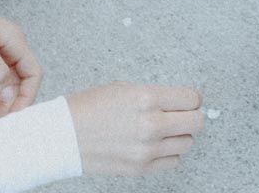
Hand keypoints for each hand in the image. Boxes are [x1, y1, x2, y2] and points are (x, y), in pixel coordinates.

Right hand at [67, 83, 205, 175]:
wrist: (61, 136)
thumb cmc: (89, 109)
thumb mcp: (125, 89)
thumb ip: (156, 96)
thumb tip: (181, 101)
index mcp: (147, 98)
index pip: (193, 99)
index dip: (192, 99)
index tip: (186, 101)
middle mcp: (150, 124)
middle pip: (197, 123)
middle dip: (191, 117)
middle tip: (181, 115)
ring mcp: (146, 149)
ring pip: (187, 143)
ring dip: (179, 136)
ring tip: (163, 131)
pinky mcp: (140, 168)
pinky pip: (173, 161)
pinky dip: (168, 154)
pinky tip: (155, 145)